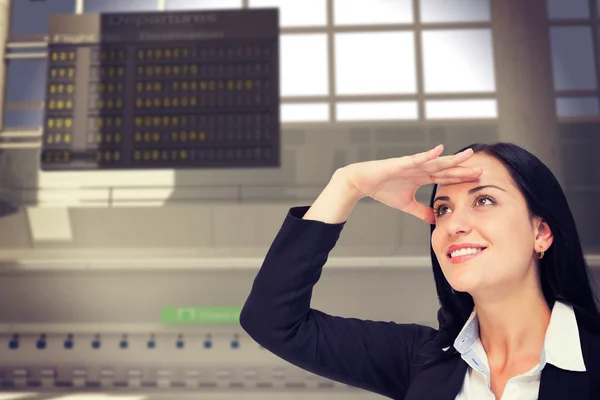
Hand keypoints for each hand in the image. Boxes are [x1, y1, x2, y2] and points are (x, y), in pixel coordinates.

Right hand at [336, 144, 481, 223]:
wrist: (362, 182)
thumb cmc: (382, 189)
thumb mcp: (406, 205)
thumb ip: (421, 211)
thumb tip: (434, 221)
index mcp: (422, 177)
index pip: (446, 178)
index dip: (461, 178)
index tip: (478, 179)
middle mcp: (420, 169)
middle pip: (446, 169)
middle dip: (463, 169)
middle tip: (481, 170)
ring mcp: (412, 164)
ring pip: (436, 161)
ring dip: (452, 159)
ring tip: (468, 155)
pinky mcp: (401, 163)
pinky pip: (417, 158)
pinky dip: (428, 155)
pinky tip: (440, 150)